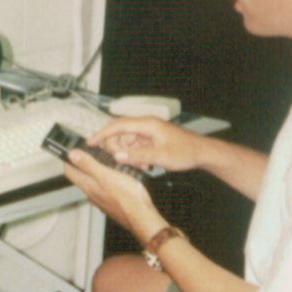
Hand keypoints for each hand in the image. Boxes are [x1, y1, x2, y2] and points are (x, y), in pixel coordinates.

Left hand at [63, 147, 163, 243]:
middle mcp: (92, 193)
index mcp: (89, 185)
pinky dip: (105, 179)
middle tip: (85, 152)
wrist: (142, 217)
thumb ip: (88, 165)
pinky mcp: (111, 202)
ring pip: (92, 182)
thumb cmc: (128, 198)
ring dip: (93, 170)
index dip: (68, 159)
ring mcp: (101, 199)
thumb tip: (72, 155)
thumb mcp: (107, 176)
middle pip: (80, 176)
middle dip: (81, 163)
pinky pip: (103, 188)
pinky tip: (114, 176)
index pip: (69, 171)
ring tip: (101, 160)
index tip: (70, 150)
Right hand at [87, 117, 205, 173]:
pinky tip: (145, 166)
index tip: (90, 143)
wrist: (202, 153)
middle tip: (122, 162)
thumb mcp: (160, 156)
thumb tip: (117, 156)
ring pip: (126, 142)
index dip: (102, 134)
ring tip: (141, 166)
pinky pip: (135, 147)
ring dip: (128, 155)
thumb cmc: (185, 151)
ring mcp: (148, 133)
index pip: (117, 125)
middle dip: (117, 148)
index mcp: (147, 124)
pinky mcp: (151, 140)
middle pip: (119, 134)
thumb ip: (137, 156)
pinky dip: (135, 157)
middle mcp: (146, 126)